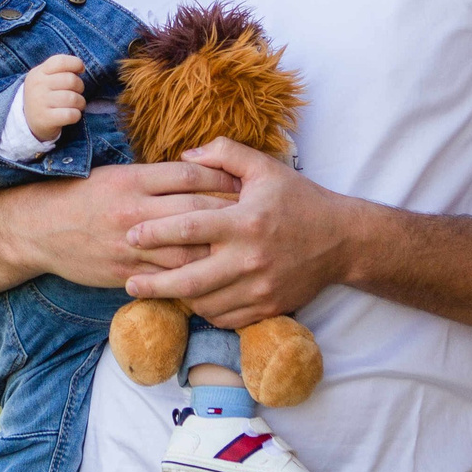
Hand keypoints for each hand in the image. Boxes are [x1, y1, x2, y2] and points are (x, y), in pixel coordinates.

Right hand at [15, 160, 239, 287]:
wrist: (39, 229)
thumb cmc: (81, 197)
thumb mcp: (116, 175)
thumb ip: (155, 177)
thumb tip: (200, 173)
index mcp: (134, 180)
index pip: (190, 175)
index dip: (222, 177)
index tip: (246, 182)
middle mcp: (135, 211)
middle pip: (196, 211)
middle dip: (232, 215)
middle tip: (260, 217)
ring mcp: (131, 246)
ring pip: (188, 250)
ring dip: (220, 251)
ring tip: (246, 250)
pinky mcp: (126, 273)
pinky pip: (167, 280)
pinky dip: (194, 279)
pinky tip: (217, 279)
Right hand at [22, 54, 85, 139]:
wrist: (27, 120)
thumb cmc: (44, 95)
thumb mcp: (45, 77)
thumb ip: (60, 69)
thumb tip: (81, 67)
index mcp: (39, 73)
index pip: (61, 62)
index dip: (76, 64)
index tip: (80, 70)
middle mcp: (38, 86)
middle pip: (71, 80)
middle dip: (80, 87)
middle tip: (76, 93)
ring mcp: (40, 103)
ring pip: (73, 98)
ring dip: (80, 103)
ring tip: (76, 105)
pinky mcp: (45, 119)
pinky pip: (71, 114)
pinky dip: (76, 115)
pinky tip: (72, 115)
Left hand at [120, 139, 358, 328]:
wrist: (343, 240)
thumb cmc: (299, 199)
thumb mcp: (265, 167)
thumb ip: (224, 154)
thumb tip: (184, 155)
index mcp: (245, 221)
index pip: (189, 228)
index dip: (155, 233)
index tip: (131, 235)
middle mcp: (250, 258)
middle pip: (189, 279)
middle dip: (154, 284)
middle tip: (129, 282)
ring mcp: (260, 287)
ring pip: (205, 303)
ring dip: (179, 299)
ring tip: (159, 291)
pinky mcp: (268, 307)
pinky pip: (226, 318)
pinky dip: (206, 311)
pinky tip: (195, 300)